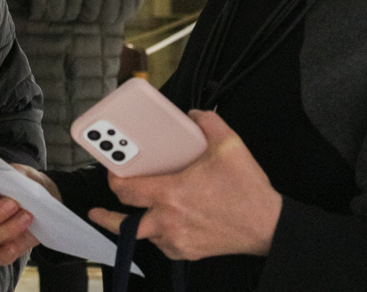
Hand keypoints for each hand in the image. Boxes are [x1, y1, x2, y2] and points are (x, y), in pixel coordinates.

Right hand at [0, 164, 57, 264]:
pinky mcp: (1, 250)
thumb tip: (10, 180)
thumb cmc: (25, 184)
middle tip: (14, 203)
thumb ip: (12, 174)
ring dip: (8, 228)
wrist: (45, 201)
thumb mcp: (21, 173)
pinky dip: (6, 253)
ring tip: (27, 215)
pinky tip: (15, 244)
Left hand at [88, 110, 281, 259]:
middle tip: (97, 208)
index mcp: (171, 193)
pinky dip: (159, 235)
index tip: (109, 172)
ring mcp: (177, 239)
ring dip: (136, 225)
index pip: (126, 190)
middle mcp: (168, 220)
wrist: (268, 227)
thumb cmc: (248, 191)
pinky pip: (163, 245)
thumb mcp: (229, 145)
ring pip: (143, 235)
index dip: (113, 180)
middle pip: (123, 223)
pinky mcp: (188, 252)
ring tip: (128, 216)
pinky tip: (162, 223)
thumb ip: (208, 121)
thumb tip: (195, 114)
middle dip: (106, 215)